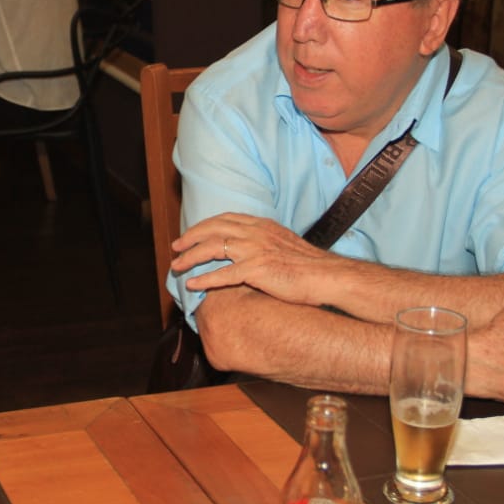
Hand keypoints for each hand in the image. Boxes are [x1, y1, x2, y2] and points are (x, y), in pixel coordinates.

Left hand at [173, 212, 337, 307]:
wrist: (327, 276)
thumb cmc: (308, 265)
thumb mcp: (284, 243)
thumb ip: (264, 241)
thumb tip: (248, 248)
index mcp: (262, 225)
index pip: (225, 218)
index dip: (204, 225)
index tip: (190, 233)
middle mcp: (256, 233)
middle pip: (213, 229)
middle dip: (190, 237)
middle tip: (176, 247)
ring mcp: (255, 250)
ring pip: (212, 249)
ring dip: (191, 257)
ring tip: (177, 266)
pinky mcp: (257, 270)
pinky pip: (223, 275)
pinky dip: (205, 280)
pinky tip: (193, 285)